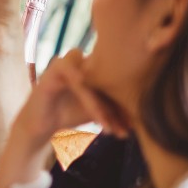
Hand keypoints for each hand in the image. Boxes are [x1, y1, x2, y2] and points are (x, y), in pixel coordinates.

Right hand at [0, 50, 129, 187]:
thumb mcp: (100, 112)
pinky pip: (76, 80)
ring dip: (103, 106)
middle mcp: (83, 59)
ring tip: (110, 129)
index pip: (119, 78)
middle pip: (109, 77)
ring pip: (94, 81)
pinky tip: (98, 117)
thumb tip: (145, 120)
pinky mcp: (54, 68)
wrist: (41, 124)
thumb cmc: (71, 113)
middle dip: (119, 106)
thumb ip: (118, 110)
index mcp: (96, 65)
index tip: (134, 126)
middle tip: (127, 129)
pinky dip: (88, 97)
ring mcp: (69, 61)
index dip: (129, 101)